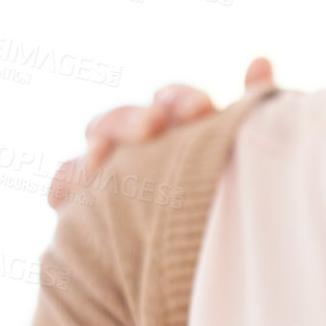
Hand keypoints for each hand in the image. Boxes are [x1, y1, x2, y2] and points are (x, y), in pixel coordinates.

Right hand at [47, 58, 273, 207]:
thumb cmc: (226, 199)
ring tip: (102, 159)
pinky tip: (66, 195)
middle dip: (133, 118)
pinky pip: (64, 187)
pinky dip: (65, 186)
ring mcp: (107, 170)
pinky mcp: (85, 204)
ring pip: (91, 145)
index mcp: (177, 127)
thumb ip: (249, 110)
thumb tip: (261, 60)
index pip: (171, 100)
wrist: (203, 265)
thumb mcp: (240, 155)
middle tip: (152, 125)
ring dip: (95, 147)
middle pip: (122, 118)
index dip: (181, 99)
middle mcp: (137, 143)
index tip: (200, 109)